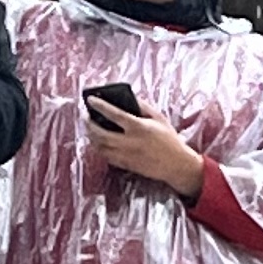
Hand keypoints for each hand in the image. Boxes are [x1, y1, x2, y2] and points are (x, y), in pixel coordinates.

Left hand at [85, 94, 206, 199]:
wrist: (176, 164)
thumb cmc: (169, 139)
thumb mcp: (159, 118)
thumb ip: (143, 106)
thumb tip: (129, 98)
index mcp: (138, 127)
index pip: (113, 114)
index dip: (99, 105)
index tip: (90, 99)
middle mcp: (129, 142)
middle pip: (100, 133)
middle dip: (89, 124)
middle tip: (86, 117)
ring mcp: (125, 155)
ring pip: (100, 147)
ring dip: (91, 136)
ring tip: (90, 128)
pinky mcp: (125, 165)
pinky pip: (105, 156)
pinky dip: (99, 148)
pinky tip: (98, 141)